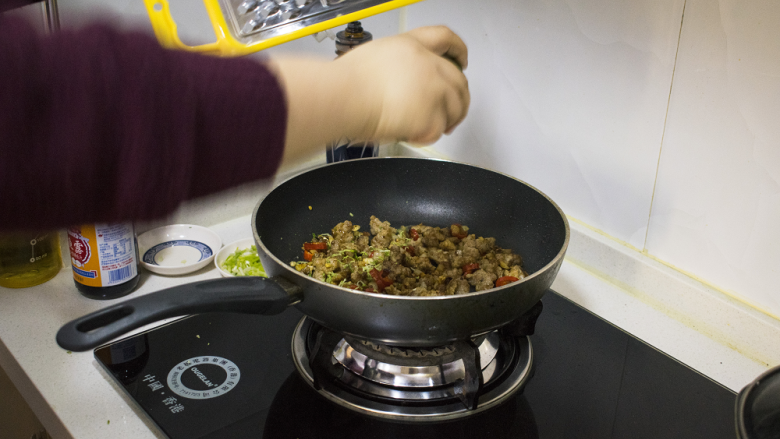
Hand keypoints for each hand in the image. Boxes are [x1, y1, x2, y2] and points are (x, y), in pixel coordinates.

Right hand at [269, 26, 468, 165]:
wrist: (344, 99)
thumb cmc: (346, 84)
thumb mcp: (374, 58)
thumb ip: (396, 67)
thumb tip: (400, 83)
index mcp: (411, 46)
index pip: (445, 38)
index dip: (458, 49)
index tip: (462, 58)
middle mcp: (427, 65)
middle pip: (458, 80)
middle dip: (458, 98)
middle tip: (451, 112)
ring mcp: (433, 90)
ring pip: (456, 107)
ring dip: (447, 120)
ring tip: (429, 127)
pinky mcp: (432, 115)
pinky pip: (437, 131)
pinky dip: (426, 136)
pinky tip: (412, 134)